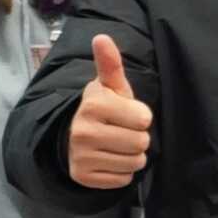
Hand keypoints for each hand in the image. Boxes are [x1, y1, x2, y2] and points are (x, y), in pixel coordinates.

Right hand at [67, 34, 153, 189]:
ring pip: (135, 162)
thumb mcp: (109, 87)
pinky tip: (108, 159)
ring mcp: (81, 156)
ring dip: (132, 155)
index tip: (126, 113)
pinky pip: (123, 179)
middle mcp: (83, 130)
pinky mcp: (84, 177)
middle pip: (141, 142)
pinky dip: (121, 171)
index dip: (140, 117)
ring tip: (116, 145)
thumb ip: (111, 64)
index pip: (144, 119)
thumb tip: (102, 37)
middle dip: (138, 138)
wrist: (72, 137)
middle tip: (121, 131)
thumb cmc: (103, 109)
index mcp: (93, 104)